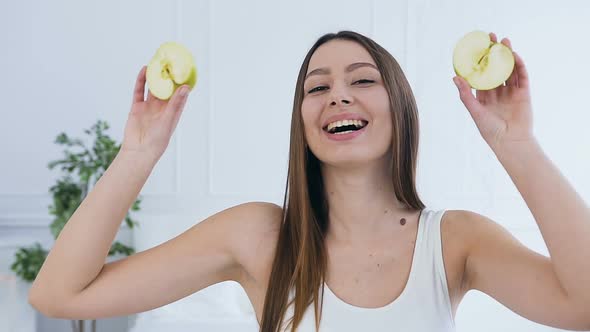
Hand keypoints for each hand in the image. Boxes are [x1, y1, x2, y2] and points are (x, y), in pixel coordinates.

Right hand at [121, 66, 190, 161]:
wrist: (139, 150)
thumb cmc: (158, 139)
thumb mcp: (169, 119)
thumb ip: (176, 103)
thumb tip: (186, 87)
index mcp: (173, 112)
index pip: (180, 94)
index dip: (182, 82)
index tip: (185, 69)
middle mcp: (162, 108)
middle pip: (166, 88)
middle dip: (168, 76)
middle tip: (170, 62)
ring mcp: (149, 107)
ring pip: (152, 88)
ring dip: (154, 76)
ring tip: (157, 62)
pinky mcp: (137, 107)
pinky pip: (139, 91)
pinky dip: (141, 81)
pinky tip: (144, 70)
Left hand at [453, 32, 533, 150]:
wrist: (510, 142)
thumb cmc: (490, 130)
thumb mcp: (475, 110)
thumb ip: (466, 94)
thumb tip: (454, 77)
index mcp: (484, 96)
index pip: (481, 74)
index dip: (479, 61)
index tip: (476, 47)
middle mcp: (498, 92)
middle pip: (496, 68)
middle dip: (494, 53)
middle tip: (491, 37)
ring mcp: (511, 92)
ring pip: (509, 69)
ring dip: (507, 55)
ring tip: (504, 41)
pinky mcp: (524, 93)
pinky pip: (522, 76)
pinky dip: (519, 65)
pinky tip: (514, 55)